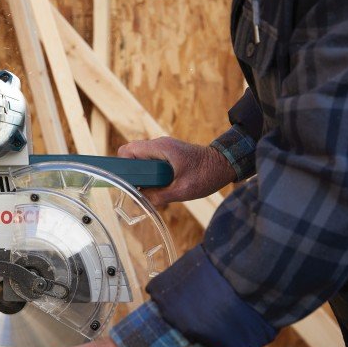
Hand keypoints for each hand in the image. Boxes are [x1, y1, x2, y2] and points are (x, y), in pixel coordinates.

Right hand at [118, 136, 235, 205]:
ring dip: (142, 175)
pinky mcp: (169, 154)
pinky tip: (159, 186)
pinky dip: (151, 174)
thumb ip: (159, 196)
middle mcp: (159, 145)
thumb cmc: (207, 174)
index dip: (122, 166)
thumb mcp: (182, 190)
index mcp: (161, 148)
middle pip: (132, 155)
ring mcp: (164, 149)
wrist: (226, 164)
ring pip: (141, 160)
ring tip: (150, 190)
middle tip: (138, 189)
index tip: (124, 182)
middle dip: (132, 173)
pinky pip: (151, 163)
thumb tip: (140, 201)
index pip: (128, 151)